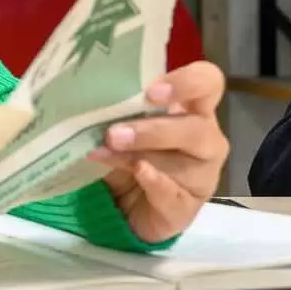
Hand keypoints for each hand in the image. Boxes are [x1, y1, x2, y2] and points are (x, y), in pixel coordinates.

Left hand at [88, 61, 228, 242]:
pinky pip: (174, 193)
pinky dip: (154, 181)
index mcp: (191, 109)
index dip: (187, 82)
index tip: (151, 92)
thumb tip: (82, 91)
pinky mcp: (187, 208)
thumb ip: (114, 107)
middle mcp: (204, 139)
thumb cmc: (125, 151)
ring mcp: (201, 176)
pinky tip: (137, 173)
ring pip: (185, 162)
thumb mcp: (118, 125)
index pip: (208, 82)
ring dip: (141, 154)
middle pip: (198, 128)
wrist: (120, 206)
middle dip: (155, 129)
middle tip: (114, 133)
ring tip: (104, 151)